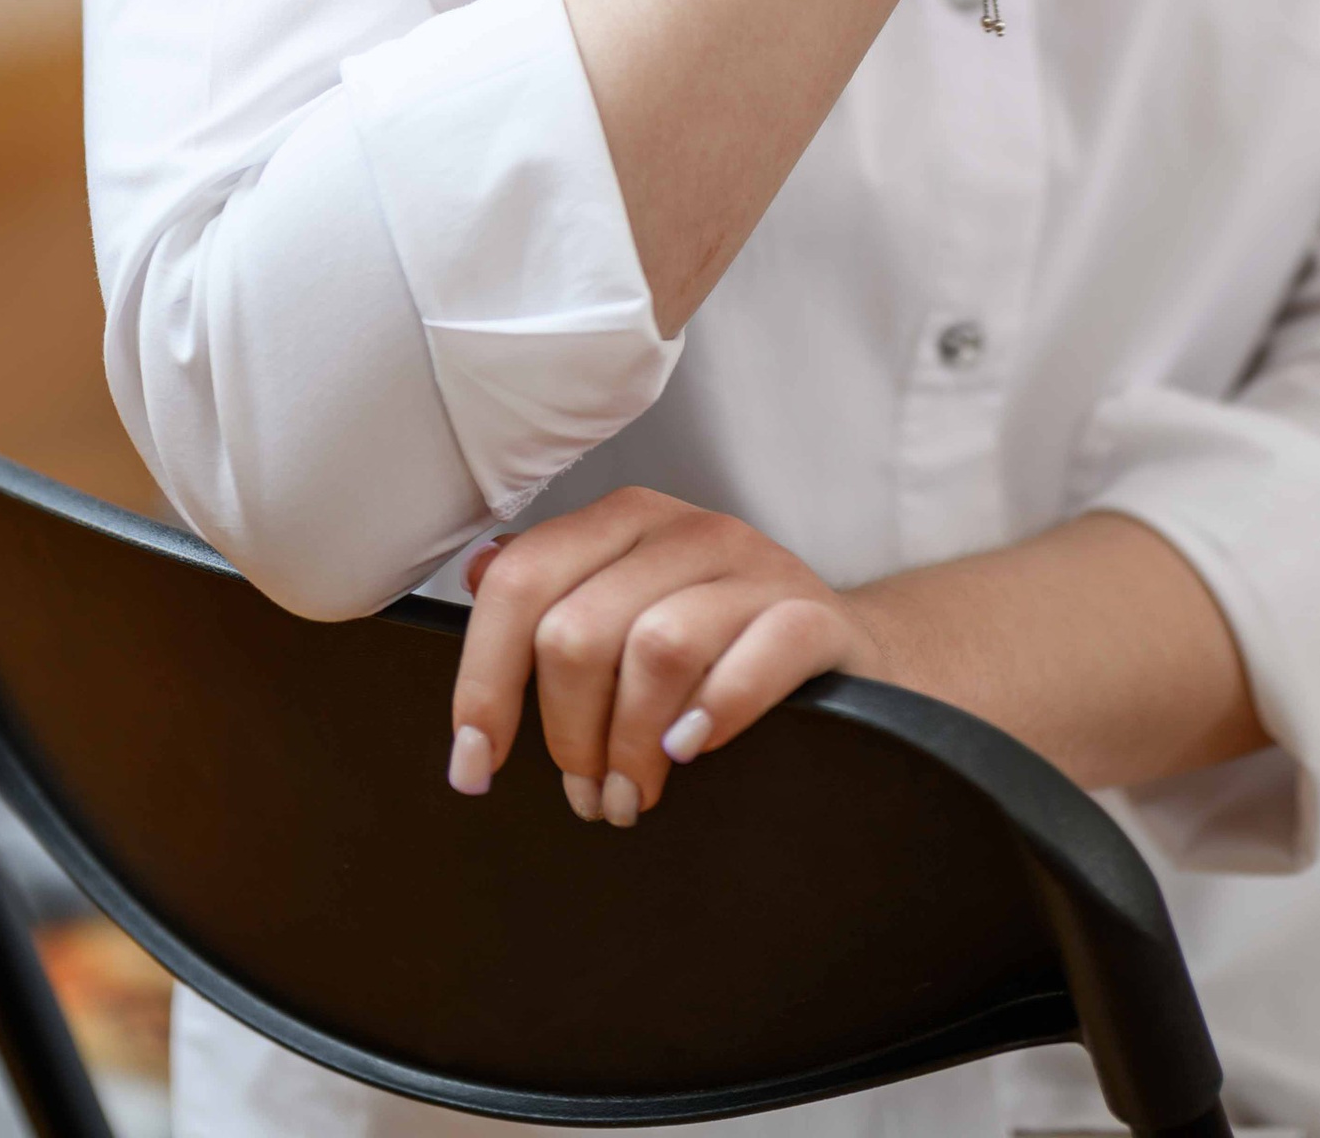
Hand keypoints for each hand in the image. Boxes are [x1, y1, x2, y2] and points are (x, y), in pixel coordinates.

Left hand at [446, 486, 878, 824]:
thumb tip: (476, 573)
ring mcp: (756, 567)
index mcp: (625, 522)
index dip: (483, 683)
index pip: (522, 582)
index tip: (474, 768)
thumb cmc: (717, 648)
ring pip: (655, 647)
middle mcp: (686, 530)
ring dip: (632, 746)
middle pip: (576, 631)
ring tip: (635, 797)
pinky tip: (691, 751)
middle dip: (567, 735)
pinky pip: (757, 654)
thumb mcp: (630, 610)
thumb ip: (556, 593)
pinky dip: (714, 711)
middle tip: (588, 794)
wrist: (846, 653)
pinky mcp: (815, 614)